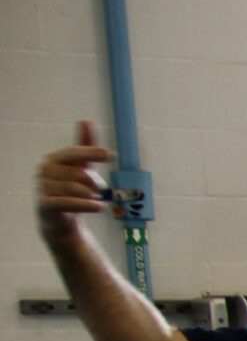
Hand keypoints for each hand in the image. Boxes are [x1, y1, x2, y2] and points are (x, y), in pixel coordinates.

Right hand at [36, 121, 114, 243]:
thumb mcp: (80, 166)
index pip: (74, 152)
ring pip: (75, 188)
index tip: (110, 154)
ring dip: (91, 195)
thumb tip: (85, 120)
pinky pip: (69, 202)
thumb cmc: (71, 189)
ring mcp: (42, 187)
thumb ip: (84, 146)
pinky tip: (99, 207)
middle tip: (100, 190)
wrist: (60, 220)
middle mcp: (44, 170)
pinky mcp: (45, 205)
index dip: (91, 152)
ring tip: (96, 199)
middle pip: (78, 173)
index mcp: (54, 159)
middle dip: (94, 182)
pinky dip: (86, 205)